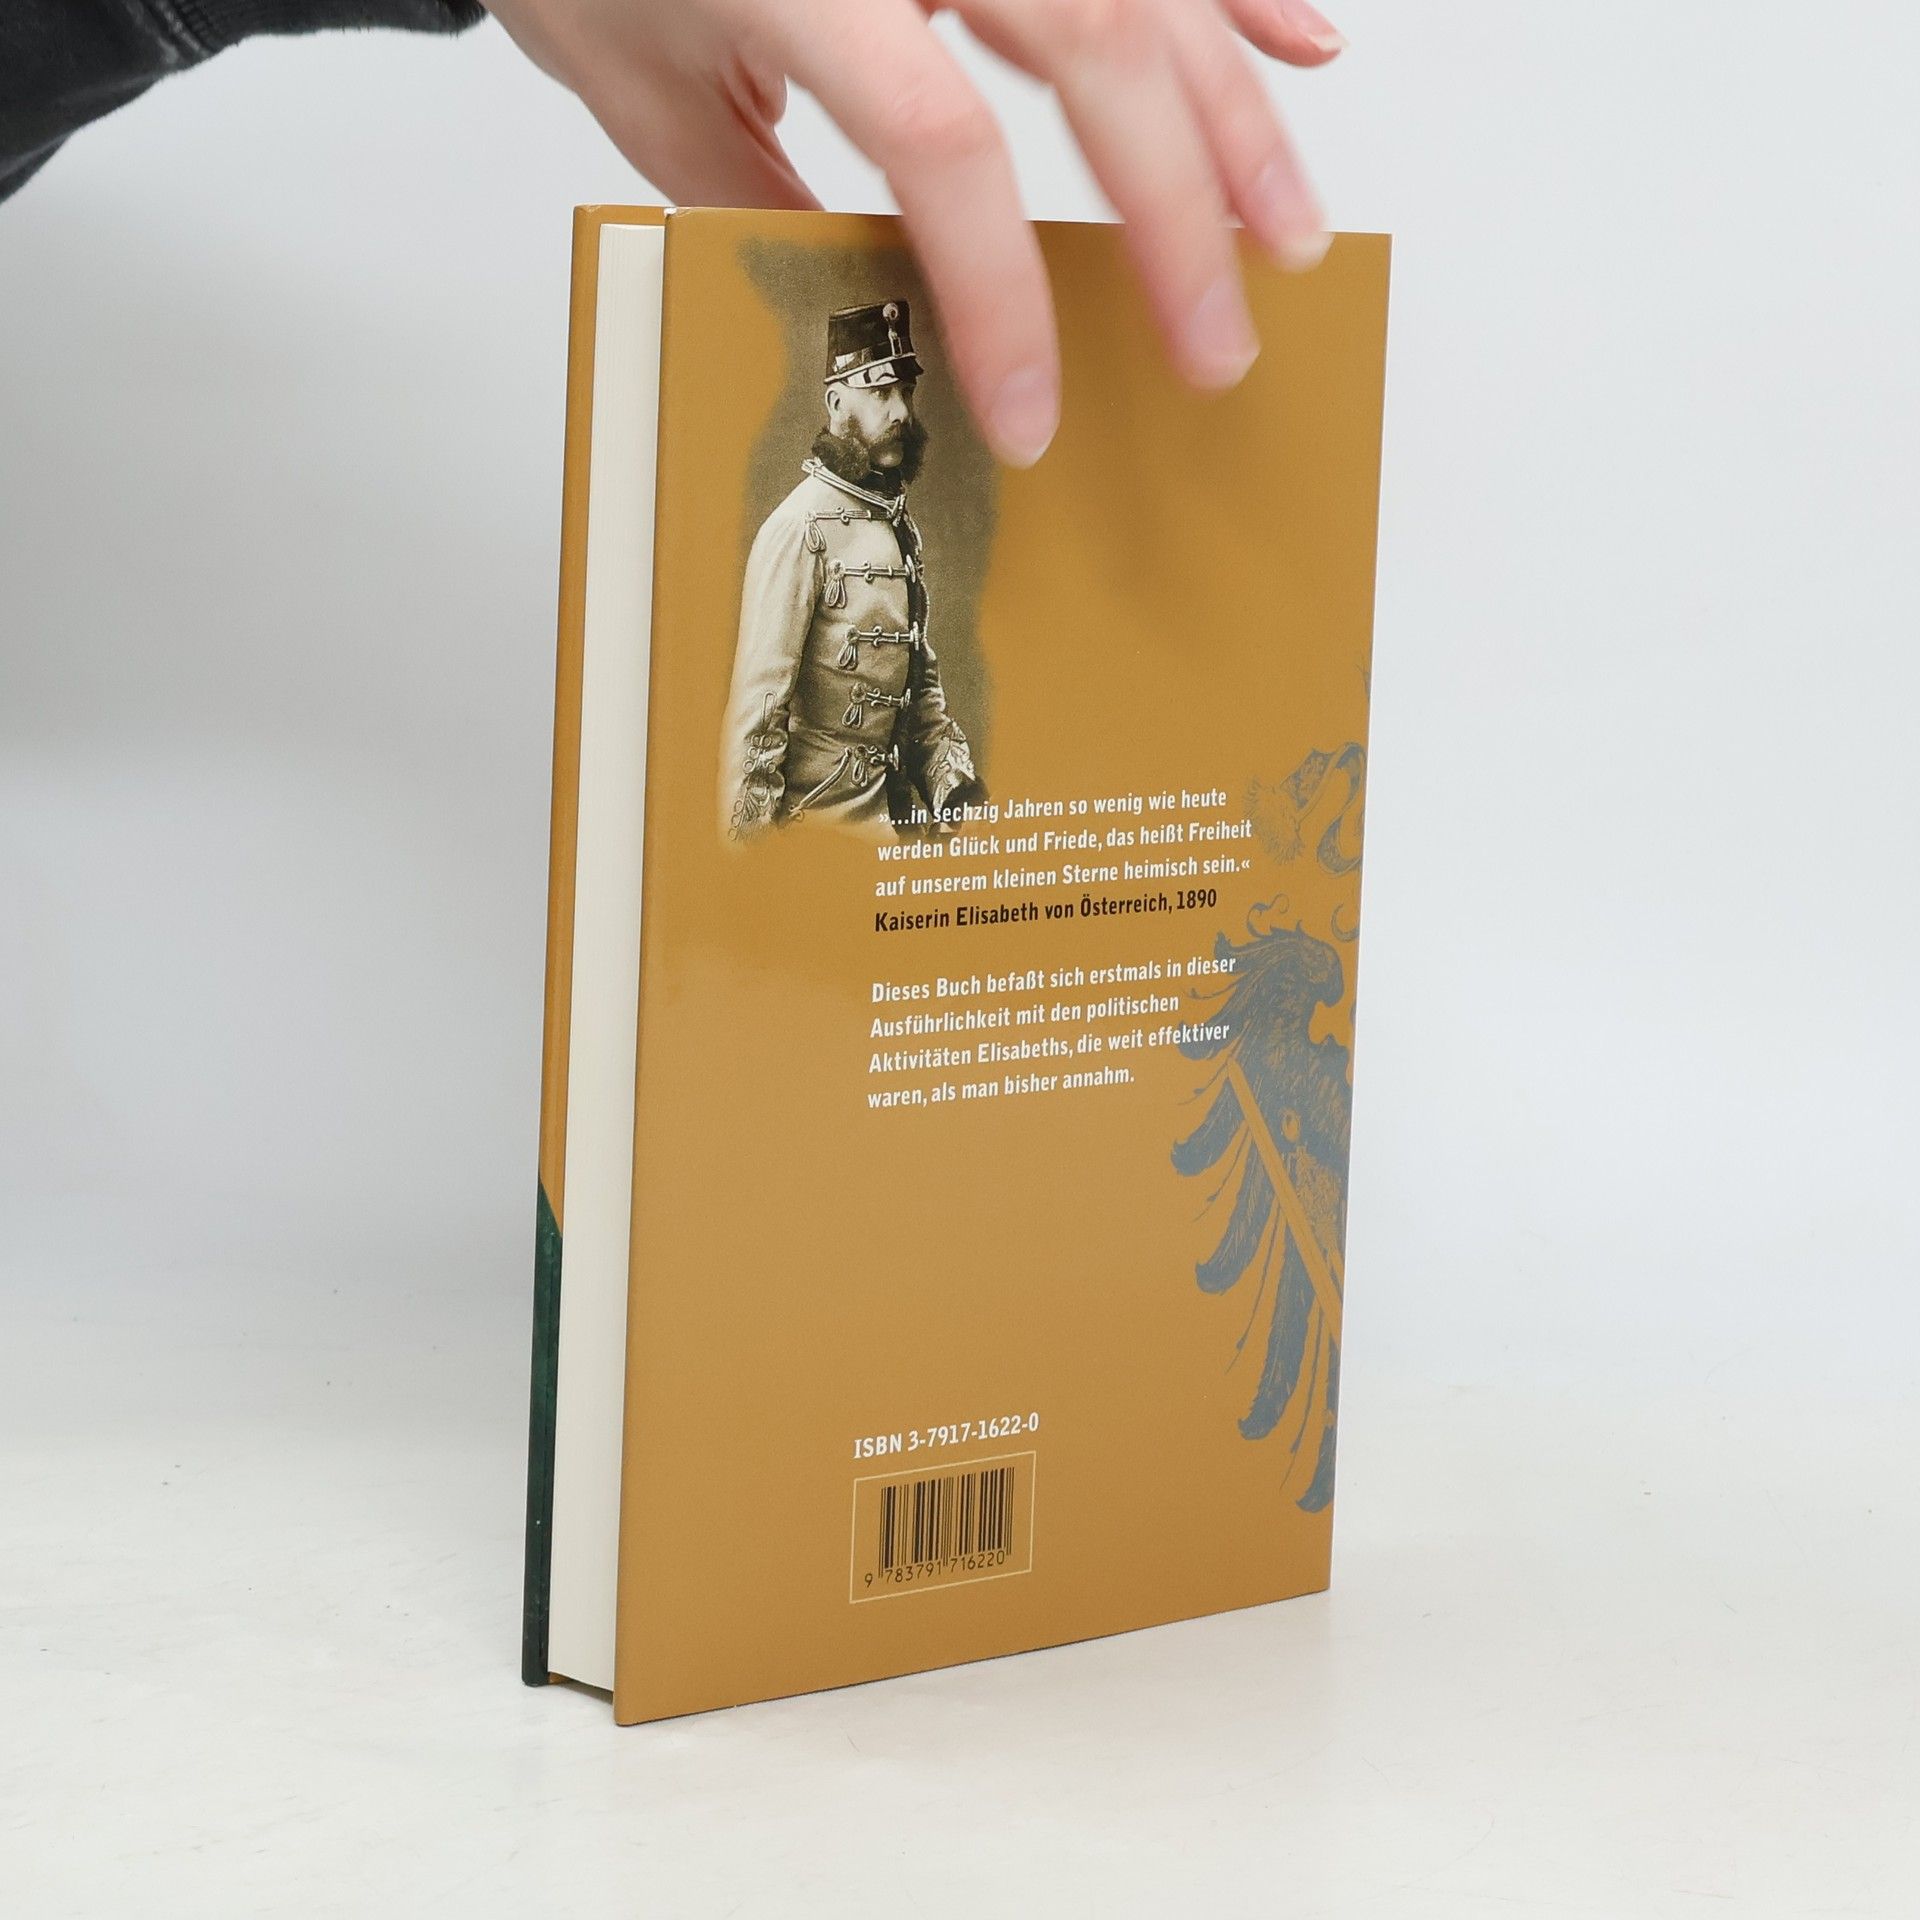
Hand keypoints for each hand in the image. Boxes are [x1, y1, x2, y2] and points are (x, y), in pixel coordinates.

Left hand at [482, 0, 1342, 466]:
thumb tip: (875, 308)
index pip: (945, 146)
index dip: (1003, 294)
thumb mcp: (645, 92)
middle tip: (1217, 348)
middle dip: (1179, 219)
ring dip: (1237, 115)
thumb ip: (767, 203)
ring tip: (1287, 234)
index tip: (1031, 413)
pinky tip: (1297, 45)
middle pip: (1098, 50)